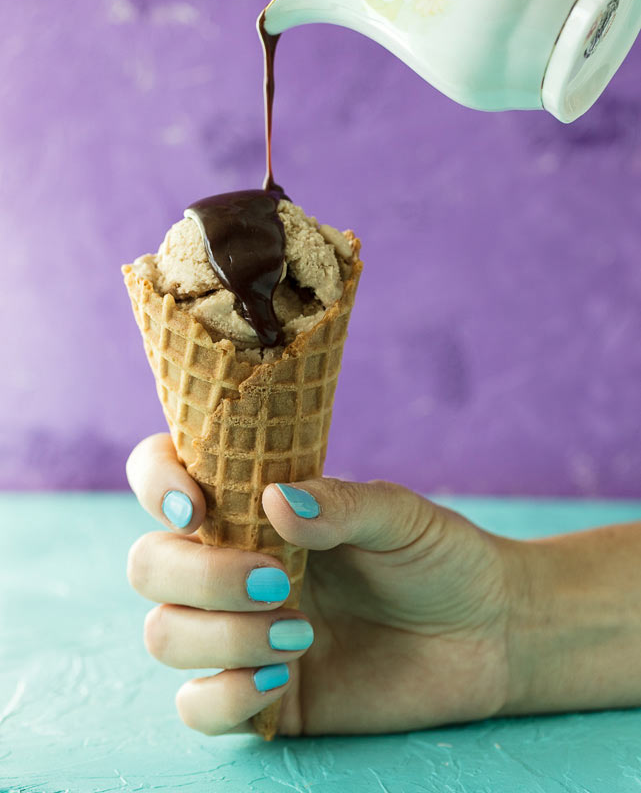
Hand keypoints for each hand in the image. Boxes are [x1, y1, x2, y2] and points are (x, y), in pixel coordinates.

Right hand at [126, 433, 524, 735]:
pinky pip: (197, 707)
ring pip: (164, 634)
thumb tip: (273, 499)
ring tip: (301, 631)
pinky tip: (281, 678)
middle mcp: (232, 566)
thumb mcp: (399, 516)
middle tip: (278, 580)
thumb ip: (341, 504)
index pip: (165, 478)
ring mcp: (240, 633)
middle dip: (198, 573)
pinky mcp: (262, 696)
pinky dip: (223, 695)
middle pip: (150, 565)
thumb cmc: (436, 556)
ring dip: (220, 634)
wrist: (486, 632)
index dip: (157, 481)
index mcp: (254, 509)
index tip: (194, 503)